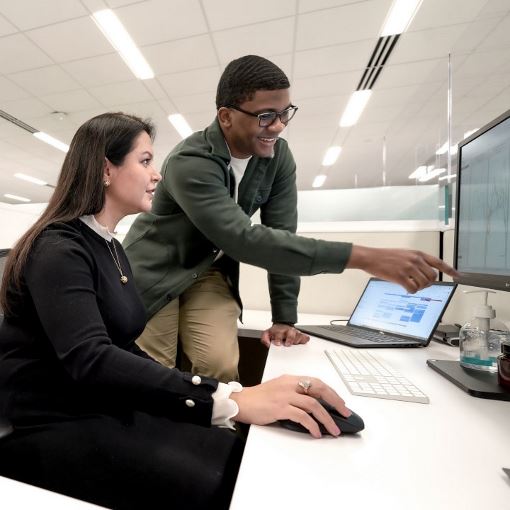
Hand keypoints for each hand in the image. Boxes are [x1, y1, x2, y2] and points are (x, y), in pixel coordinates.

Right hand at [230, 375, 349, 437]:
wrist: (241, 401)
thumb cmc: (259, 397)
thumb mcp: (279, 388)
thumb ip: (294, 392)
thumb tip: (312, 405)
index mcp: (291, 379)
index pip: (316, 382)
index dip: (331, 392)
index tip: (340, 402)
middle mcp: (290, 384)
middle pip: (319, 389)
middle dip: (335, 401)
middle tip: (345, 412)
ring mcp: (285, 396)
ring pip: (313, 405)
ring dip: (326, 418)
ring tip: (334, 429)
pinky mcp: (280, 408)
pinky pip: (302, 417)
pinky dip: (312, 425)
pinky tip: (316, 432)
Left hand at [260, 324, 309, 347]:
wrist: (282, 326)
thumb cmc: (275, 332)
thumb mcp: (267, 334)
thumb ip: (265, 339)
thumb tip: (267, 344)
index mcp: (279, 331)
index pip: (279, 333)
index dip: (278, 338)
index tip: (278, 343)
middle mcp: (288, 331)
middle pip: (290, 333)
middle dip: (289, 338)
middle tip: (287, 344)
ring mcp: (295, 332)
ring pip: (299, 334)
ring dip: (297, 339)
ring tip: (295, 343)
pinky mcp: (301, 335)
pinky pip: (305, 337)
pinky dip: (305, 339)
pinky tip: (303, 342)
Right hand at [346, 245, 459, 292]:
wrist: (370, 257)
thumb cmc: (384, 256)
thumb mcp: (404, 254)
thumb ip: (416, 261)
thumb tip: (424, 273)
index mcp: (417, 254)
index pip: (439, 262)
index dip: (450, 270)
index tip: (457, 276)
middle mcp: (415, 260)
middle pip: (433, 277)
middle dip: (428, 283)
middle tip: (420, 284)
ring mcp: (408, 268)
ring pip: (424, 284)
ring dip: (419, 288)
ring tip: (411, 286)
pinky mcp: (400, 276)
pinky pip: (413, 288)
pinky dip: (411, 291)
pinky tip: (406, 288)